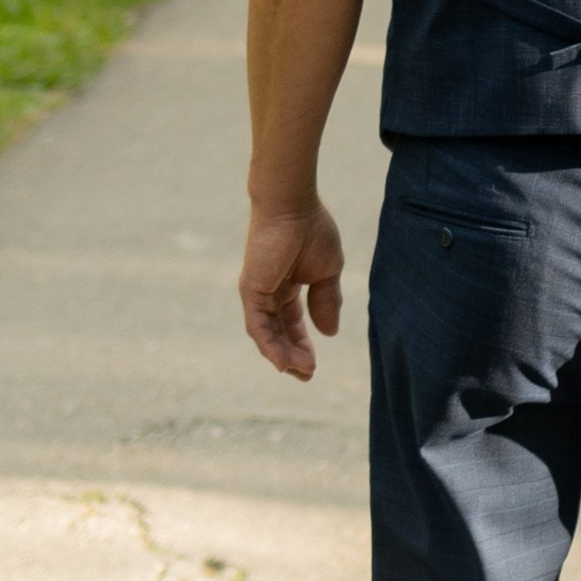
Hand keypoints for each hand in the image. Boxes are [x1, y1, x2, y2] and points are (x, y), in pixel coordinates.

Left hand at [240, 197, 345, 378]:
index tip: (314, 363)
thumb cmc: (312, 229)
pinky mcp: (251, 290)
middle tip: (307, 375)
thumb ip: (327, 301)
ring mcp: (258, 292)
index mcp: (287, 285)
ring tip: (302, 371)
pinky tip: (284, 362)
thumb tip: (330, 333)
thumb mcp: (327, 272)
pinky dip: (270, 345)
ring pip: (267, 334)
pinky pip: (258, 326)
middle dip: (293, 355)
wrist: (293, 205)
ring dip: (283, 355)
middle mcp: (269, 291)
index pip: (292, 322)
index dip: (303, 343)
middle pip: (278, 333)